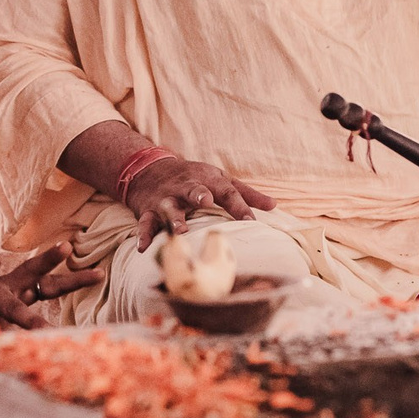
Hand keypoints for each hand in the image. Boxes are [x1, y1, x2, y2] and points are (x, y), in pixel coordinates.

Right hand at [0, 249, 99, 334]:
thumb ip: (14, 323)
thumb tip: (44, 340)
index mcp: (11, 288)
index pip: (42, 277)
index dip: (66, 272)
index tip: (93, 267)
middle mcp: (4, 288)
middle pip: (40, 279)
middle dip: (70, 279)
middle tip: (95, 274)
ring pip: (14, 309)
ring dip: (29, 321)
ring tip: (46, 333)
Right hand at [124, 155, 274, 245]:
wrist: (149, 169)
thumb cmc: (193, 178)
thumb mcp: (220, 180)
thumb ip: (246, 194)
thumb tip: (274, 206)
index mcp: (208, 180)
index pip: (227, 192)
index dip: (239, 206)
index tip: (251, 221)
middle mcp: (186, 187)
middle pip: (194, 189)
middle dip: (199, 194)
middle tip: (206, 201)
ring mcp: (166, 198)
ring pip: (169, 207)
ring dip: (173, 218)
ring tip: (178, 231)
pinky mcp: (149, 209)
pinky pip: (146, 223)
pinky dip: (144, 235)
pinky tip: (144, 248)